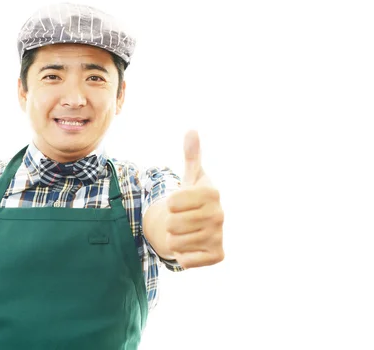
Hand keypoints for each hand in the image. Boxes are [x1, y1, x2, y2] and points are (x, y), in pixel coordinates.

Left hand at [164, 130, 223, 268]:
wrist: (200, 226)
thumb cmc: (192, 198)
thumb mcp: (191, 176)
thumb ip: (191, 155)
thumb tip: (192, 130)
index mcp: (212, 193)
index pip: (172, 202)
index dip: (170, 203)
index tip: (181, 202)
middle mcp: (219, 214)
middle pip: (172, 223)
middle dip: (171, 223)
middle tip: (182, 220)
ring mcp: (219, 236)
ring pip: (176, 241)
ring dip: (175, 238)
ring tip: (185, 232)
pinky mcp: (217, 256)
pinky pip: (185, 259)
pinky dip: (182, 255)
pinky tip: (191, 246)